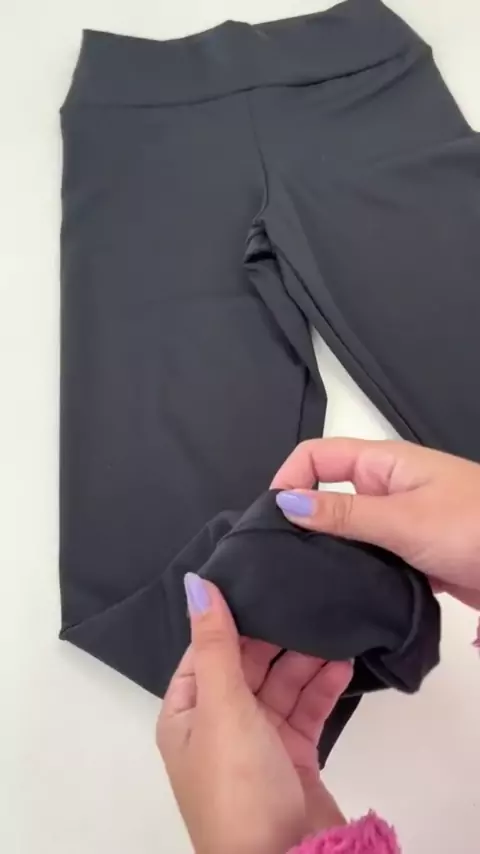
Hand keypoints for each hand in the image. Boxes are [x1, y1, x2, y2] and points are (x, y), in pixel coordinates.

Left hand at [157, 573, 350, 853]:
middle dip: (274, 638)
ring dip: (304, 660)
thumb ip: (216, 644)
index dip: (229, 621)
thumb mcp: (221, 707)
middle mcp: (218, 726)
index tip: (259, 585)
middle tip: (305, 602)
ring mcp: (257, 743)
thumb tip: (195, 583)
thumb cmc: (237, 784)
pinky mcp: (293, 757)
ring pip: (280, 686)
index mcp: (186, 715)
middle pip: (246, 666)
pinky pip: (306, 710)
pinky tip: (343, 662)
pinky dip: (322, 687)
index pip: (205, 653)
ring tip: (333, 628)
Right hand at [272, 438, 479, 608]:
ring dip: (328, 550)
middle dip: (302, 519)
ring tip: (304, 581)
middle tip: (279, 557)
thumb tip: (285, 502)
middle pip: (328, 492)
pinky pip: (371, 556)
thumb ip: (343, 513)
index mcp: (383, 463)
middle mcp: (387, 487)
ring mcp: (401, 521)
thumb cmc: (474, 526)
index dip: (288, 479)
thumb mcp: (402, 520)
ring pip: (348, 530)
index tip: (269, 520)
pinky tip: (342, 596)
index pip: (316, 456)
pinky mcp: (413, 553)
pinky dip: (355, 571)